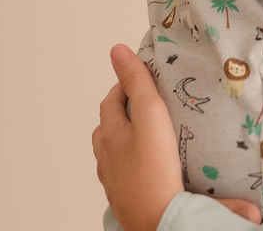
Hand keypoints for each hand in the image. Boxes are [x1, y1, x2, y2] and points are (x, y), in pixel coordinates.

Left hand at [92, 45, 182, 230]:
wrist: (157, 218)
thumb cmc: (154, 168)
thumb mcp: (149, 114)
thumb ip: (137, 82)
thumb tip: (117, 49)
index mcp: (109, 133)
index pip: (110, 100)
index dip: (124, 86)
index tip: (141, 80)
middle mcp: (105, 156)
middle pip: (108, 126)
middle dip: (123, 111)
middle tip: (146, 104)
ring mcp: (113, 179)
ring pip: (114, 152)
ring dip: (126, 138)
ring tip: (148, 134)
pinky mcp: (125, 196)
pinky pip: (124, 173)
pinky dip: (133, 162)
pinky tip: (150, 166)